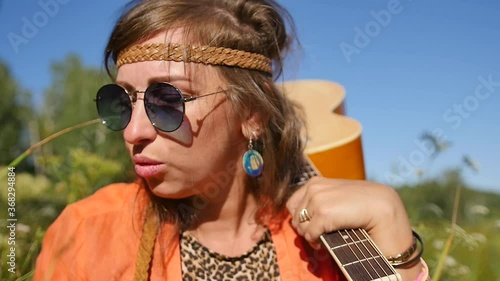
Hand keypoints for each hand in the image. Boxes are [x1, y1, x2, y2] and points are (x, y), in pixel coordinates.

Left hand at [286, 177, 412, 251]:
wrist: (381, 205)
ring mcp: (317, 200)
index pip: (292, 204)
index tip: (312, 225)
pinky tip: (324, 241)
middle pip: (295, 216)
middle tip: (318, 234)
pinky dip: (316, 241)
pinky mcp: (322, 214)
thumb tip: (301, 219)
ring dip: (310, 235)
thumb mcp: (336, 196)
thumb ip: (320, 201)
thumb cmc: (361, 203)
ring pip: (300, 226)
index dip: (300, 218)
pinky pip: (309, 234)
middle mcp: (313, 188)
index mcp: (315, 182)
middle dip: (304, 228)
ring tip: (323, 237)